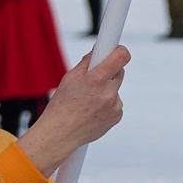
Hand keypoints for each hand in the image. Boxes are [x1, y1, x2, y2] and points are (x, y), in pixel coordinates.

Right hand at [17, 47, 129, 174]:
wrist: (60, 134)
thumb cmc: (62, 104)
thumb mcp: (69, 79)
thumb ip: (88, 62)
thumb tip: (100, 48)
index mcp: (95, 80)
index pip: (121, 58)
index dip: (121, 51)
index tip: (118, 48)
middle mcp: (109, 92)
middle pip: (120, 71)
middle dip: (109, 71)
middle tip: (94, 77)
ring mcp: (115, 105)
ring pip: (116, 88)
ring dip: (107, 89)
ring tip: (88, 100)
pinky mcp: (118, 115)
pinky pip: (116, 102)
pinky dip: (107, 103)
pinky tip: (92, 110)